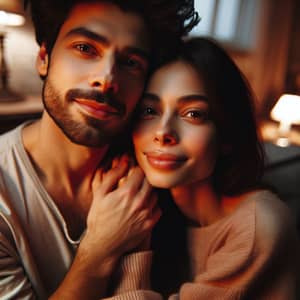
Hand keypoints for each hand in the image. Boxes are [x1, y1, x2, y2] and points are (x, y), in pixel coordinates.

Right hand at [78, 155, 160, 276]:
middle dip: (144, 179)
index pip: (140, 172)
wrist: (103, 245)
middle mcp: (140, 202)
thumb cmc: (99, 218)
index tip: (133, 173)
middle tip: (137, 183)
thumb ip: (112, 175)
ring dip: (149, 192)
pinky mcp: (150, 224)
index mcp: (127, 192)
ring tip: (140, 195)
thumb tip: (124, 162)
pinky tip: (144, 206)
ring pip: (156, 194)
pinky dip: (153, 205)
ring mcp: (146, 214)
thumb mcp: (100, 194)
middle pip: (150, 182)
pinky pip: (158, 208)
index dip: (136, 170)